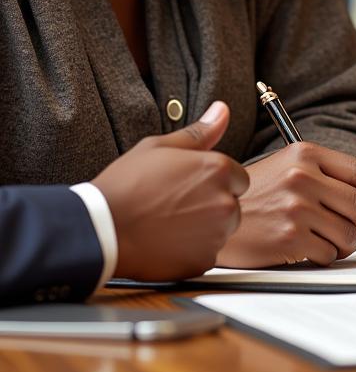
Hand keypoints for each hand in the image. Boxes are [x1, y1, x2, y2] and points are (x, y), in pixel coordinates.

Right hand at [92, 100, 248, 280]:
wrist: (100, 229)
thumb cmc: (126, 185)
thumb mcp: (159, 147)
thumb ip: (199, 132)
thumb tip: (222, 110)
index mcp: (218, 170)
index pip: (238, 178)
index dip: (215, 183)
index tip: (191, 187)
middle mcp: (224, 202)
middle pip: (232, 205)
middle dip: (212, 206)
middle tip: (176, 206)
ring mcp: (215, 234)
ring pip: (221, 231)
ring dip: (204, 229)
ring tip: (169, 224)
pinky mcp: (202, 262)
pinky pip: (206, 255)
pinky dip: (191, 252)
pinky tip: (166, 243)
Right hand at [216, 143, 355, 267]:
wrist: (208, 218)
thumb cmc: (251, 196)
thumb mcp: (283, 165)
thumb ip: (321, 172)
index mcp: (304, 153)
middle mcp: (302, 177)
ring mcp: (296, 208)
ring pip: (348, 234)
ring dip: (346, 245)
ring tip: (331, 243)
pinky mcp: (289, 239)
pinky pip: (328, 253)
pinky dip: (326, 257)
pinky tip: (310, 252)